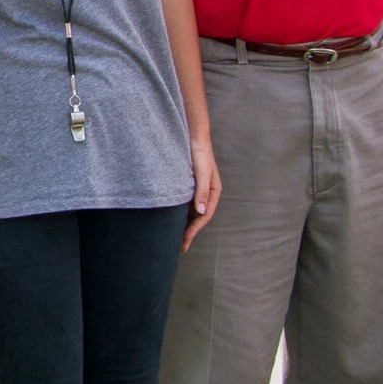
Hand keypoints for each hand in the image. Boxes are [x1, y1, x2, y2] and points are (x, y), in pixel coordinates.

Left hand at [182, 129, 221, 251]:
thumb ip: (202, 192)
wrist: (194, 137)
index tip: (184, 242)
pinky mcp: (188, 185)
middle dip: (189, 232)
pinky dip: (178, 212)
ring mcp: (197, 189)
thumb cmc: (200, 154)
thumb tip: (201, 212)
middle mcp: (206, 193)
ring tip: (173, 237)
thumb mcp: (202, 173)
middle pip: (197, 217)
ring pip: (190, 211)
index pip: (204, 217)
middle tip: (178, 247)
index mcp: (213, 192)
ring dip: (184, 223)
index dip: (194, 230)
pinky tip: (169, 218)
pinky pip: (184, 203)